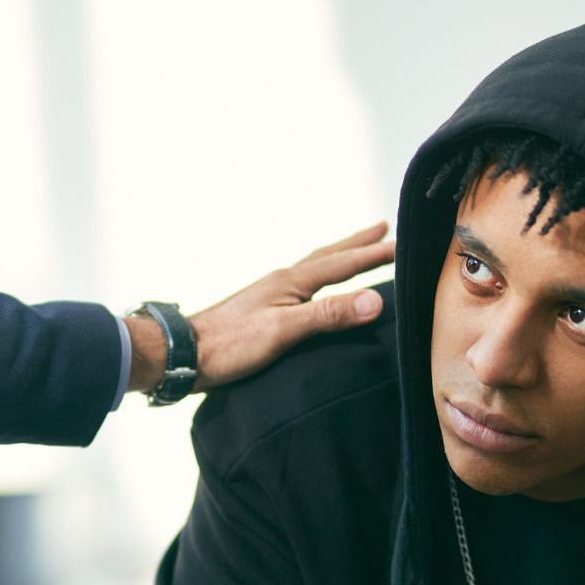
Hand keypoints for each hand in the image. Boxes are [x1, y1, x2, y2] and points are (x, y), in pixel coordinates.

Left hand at [124, 222, 391, 394]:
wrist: (183, 355)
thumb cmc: (230, 345)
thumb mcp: (285, 331)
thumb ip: (329, 315)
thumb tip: (376, 299)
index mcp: (290, 282)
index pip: (341, 264)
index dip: (372, 255)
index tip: (402, 245)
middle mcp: (280, 282)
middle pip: (326, 257)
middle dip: (356, 245)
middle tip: (382, 230)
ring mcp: (268, 295)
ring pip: (312, 270)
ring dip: (337, 259)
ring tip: (351, 254)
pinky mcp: (259, 313)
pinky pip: (300, 289)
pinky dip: (317, 283)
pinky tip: (310, 294)